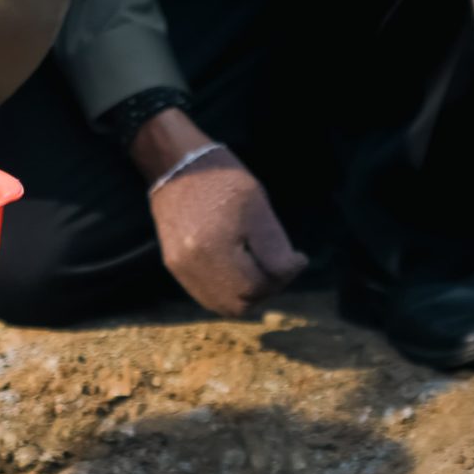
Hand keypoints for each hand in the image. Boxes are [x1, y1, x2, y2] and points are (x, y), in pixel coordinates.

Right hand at [132, 110, 305, 316]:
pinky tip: (240, 273)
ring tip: (261, 272)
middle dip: (268, 290)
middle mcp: (195, 265)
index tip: (299, 258)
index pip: (260, 283)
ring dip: (248, 296)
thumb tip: (290, 270)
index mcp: (216, 246)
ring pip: (224, 306)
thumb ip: (274, 245)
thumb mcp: (258, 205)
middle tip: (281, 269)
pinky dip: (229, 293)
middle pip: (242, 302)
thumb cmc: (222, 178)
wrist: (175, 167)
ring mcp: (182, 270)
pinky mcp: (175, 268)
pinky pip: (208, 297)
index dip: (287, 275)